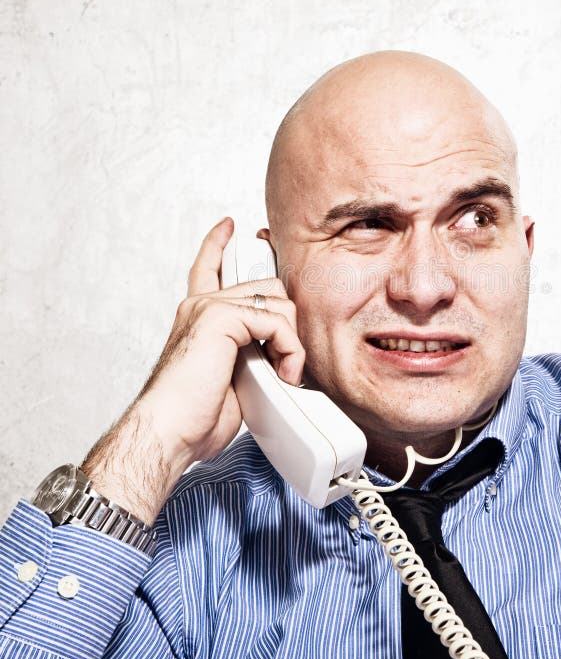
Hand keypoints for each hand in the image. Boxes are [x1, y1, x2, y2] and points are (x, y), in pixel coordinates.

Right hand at [81, 218, 304, 523]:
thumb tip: (279, 357)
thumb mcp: (231, 377)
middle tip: (288, 359)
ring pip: (278, 302)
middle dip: (289, 323)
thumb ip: (250, 353)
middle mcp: (202, 304)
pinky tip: (283, 372)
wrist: (169, 432)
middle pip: (269, 287)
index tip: (230, 226)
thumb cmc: (194, 415)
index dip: (219, 244)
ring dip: (291, 342)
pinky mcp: (220, 316)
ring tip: (283, 374)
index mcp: (199, 317)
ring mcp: (210, 307)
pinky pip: (277, 321)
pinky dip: (289, 350)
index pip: (208, 267)